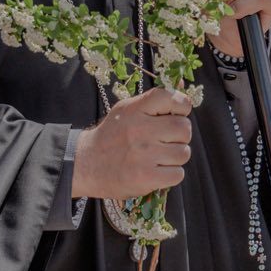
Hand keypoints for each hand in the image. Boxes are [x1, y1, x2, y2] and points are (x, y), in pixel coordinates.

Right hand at [70, 87, 193, 199]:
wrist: (86, 165)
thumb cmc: (112, 136)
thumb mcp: (126, 111)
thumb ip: (153, 103)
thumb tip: (184, 93)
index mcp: (135, 109)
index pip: (173, 98)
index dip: (181, 107)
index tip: (175, 115)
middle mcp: (140, 129)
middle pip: (184, 128)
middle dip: (180, 136)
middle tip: (166, 140)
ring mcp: (144, 154)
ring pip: (183, 153)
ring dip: (175, 157)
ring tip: (159, 157)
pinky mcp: (146, 177)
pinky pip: (178, 174)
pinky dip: (171, 174)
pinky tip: (157, 171)